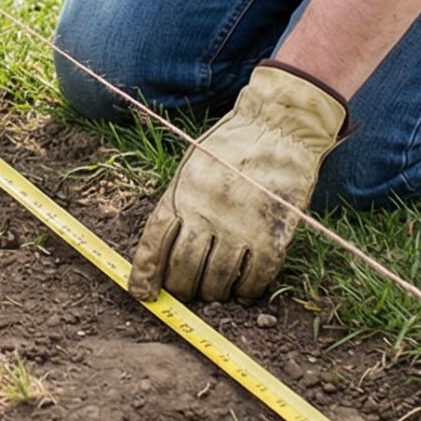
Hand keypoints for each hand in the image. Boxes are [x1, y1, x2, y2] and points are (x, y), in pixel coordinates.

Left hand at [127, 65, 346, 302]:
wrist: (278, 127)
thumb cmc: (230, 148)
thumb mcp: (190, 169)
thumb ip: (177, 206)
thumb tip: (162, 251)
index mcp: (181, 197)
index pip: (154, 244)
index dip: (145, 274)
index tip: (142, 293)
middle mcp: (206, 215)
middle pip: (184, 270)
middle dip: (181, 290)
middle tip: (187, 293)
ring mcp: (240, 227)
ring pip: (217, 281)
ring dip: (213, 293)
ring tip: (215, 291)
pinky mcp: (272, 236)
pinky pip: (255, 278)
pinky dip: (248, 290)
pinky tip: (245, 287)